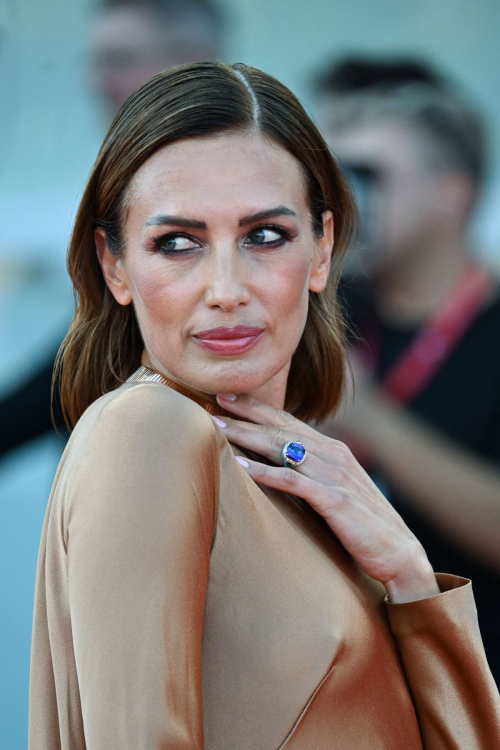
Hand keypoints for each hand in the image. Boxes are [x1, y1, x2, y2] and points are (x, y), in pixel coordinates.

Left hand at [213, 393, 438, 603]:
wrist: (400, 553)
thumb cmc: (363, 524)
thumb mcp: (335, 489)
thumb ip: (311, 472)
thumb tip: (278, 465)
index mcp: (332, 450)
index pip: (288, 421)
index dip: (257, 407)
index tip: (227, 396)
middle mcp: (333, 454)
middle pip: (280, 429)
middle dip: (245, 414)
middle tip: (213, 400)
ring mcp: (334, 475)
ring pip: (283, 448)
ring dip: (247, 437)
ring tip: (218, 429)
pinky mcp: (335, 500)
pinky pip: (294, 482)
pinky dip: (266, 473)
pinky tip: (242, 467)